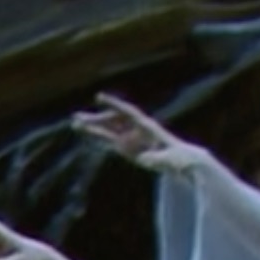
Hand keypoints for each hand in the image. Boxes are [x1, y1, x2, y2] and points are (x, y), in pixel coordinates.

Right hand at [69, 94, 205, 179]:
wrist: (184, 162)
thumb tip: (146, 159)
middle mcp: (137, 130)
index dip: (114, 105)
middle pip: (113, 121)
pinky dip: (97, 136)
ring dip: (92, 126)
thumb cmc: (181, 159)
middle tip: (77, 117)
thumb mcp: (172, 159)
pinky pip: (109, 140)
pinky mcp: (128, 148)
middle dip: (96, 119)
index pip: (128, 113)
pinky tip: (85, 132)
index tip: (99, 97)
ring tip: (74, 124)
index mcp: (147, 128)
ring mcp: (131, 138)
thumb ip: (160, 159)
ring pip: (108, 129)